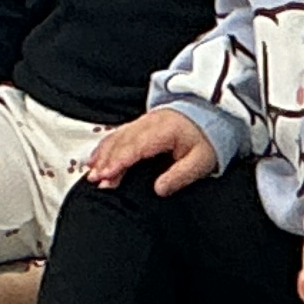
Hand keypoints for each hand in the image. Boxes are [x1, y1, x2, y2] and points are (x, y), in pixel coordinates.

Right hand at [85, 107, 218, 194]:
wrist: (211, 114)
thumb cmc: (207, 137)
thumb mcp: (202, 161)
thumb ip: (180, 176)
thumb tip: (159, 189)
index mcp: (164, 131)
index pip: (136, 147)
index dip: (120, 161)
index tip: (107, 175)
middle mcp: (150, 123)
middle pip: (122, 142)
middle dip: (106, 161)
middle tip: (95, 179)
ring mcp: (144, 122)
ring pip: (117, 137)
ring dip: (103, 154)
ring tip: (92, 172)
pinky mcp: (141, 124)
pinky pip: (119, 133)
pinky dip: (105, 146)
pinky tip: (97, 157)